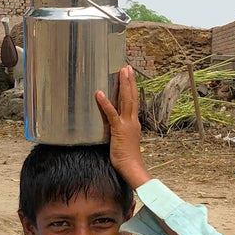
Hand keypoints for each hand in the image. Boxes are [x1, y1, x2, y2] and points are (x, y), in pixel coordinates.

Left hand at [96, 66, 149, 189]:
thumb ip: (121, 131)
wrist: (132, 167)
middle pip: (132, 96)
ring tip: (121, 72)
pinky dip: (105, 103)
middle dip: (129, 81)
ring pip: (126, 100)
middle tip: (127, 67)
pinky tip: (99, 93)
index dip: (132, 88)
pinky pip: (111, 114)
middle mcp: (133, 120)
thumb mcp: (124, 140)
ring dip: (123, 85)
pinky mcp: (118, 129)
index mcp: (134, 122)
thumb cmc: (127, 158)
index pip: (133, 101)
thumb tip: (115, 127)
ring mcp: (127, 124)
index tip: (130, 76)